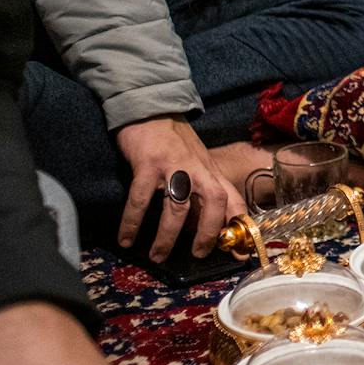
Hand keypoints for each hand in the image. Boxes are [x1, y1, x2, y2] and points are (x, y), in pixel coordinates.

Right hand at [114, 117, 244, 259]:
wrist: (151, 108)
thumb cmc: (174, 141)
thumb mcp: (197, 162)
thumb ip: (203, 188)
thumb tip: (203, 224)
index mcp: (211, 171)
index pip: (233, 199)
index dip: (238, 224)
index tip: (238, 251)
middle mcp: (198, 168)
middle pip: (214, 202)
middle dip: (208, 231)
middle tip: (197, 254)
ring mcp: (174, 165)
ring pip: (177, 207)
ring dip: (167, 236)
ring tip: (157, 256)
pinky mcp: (148, 163)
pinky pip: (141, 199)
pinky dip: (132, 221)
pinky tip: (125, 238)